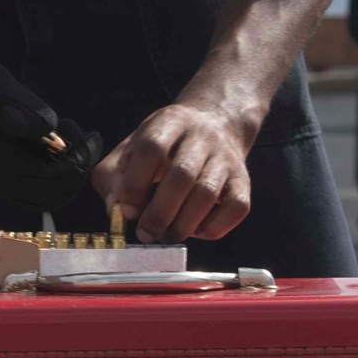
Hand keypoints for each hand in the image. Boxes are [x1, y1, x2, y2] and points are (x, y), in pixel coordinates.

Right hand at [0, 40, 101, 211]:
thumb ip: (11, 102)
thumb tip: (47, 127)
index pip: (48, 180)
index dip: (77, 162)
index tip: (90, 134)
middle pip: (51, 194)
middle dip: (76, 167)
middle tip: (84, 133)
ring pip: (43, 194)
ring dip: (66, 169)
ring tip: (69, 132)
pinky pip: (33, 186)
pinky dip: (53, 170)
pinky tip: (54, 139)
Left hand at [92, 102, 251, 242]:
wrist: (215, 125)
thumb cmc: (164, 146)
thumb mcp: (132, 148)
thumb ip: (114, 176)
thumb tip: (117, 209)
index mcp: (168, 122)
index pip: (152, 147)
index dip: (136, 182)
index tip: (127, 209)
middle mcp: (201, 136)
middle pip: (181, 175)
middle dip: (159, 212)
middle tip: (146, 232)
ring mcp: (225, 158)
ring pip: (207, 193)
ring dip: (183, 224)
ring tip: (167, 234)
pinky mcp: (243, 180)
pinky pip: (236, 208)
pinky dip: (214, 227)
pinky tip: (196, 230)